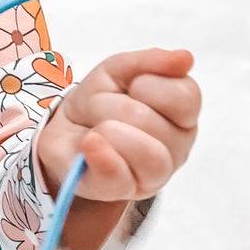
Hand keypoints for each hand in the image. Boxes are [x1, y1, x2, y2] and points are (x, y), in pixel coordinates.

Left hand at [35, 47, 199, 204]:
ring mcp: (154, 174)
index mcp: (182, 115)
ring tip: (97, 129)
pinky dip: (102, 157)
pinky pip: (119, 177)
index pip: (184, 96)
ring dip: (109, 130)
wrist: (65, 128)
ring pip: (149, 154)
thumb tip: (185, 58)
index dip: (147, 84)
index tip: (131, 87)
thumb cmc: (101, 101)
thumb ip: (152, 61)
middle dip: (115, 105)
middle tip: (102, 109)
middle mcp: (177, 147)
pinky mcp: (123, 191)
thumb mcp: (120, 70)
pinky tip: (90, 143)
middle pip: (153, 121)